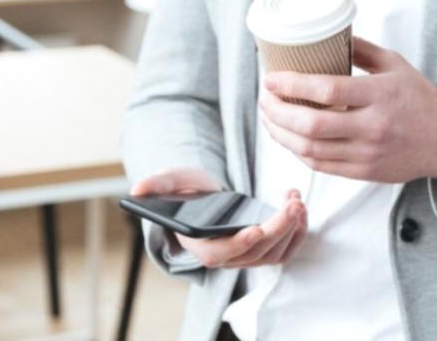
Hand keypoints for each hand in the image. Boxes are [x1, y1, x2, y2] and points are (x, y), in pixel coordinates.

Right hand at [129, 168, 307, 268]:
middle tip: (292, 203)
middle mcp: (223, 255)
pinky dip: (298, 232)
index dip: (237, 245)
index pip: (218, 254)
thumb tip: (138, 188)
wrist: (203, 196)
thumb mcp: (171, 181)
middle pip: (254, 253)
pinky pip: (285, 250)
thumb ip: (157, 184)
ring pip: (273, 254)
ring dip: (291, 229)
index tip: (255, 229)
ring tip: (296, 200)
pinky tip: (298, 206)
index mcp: (198, 243)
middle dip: (277, 229)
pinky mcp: (262, 248)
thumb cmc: (186, 191)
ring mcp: (244, 255)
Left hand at [259, 37, 436, 192]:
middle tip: (265, 98)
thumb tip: (329, 36)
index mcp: (381, 94)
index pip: (327, 90)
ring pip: (309, 149)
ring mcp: (367, 152)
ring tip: (269, 117)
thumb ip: (363, 50)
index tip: (271, 78)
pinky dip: (298, 151)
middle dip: (277, 111)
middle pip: (311, 124)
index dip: (292, 84)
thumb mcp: (397, 65)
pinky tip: (288, 137)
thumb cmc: (421, 100)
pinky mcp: (363, 172)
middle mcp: (373, 126)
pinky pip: (320, 165)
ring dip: (280, 134)